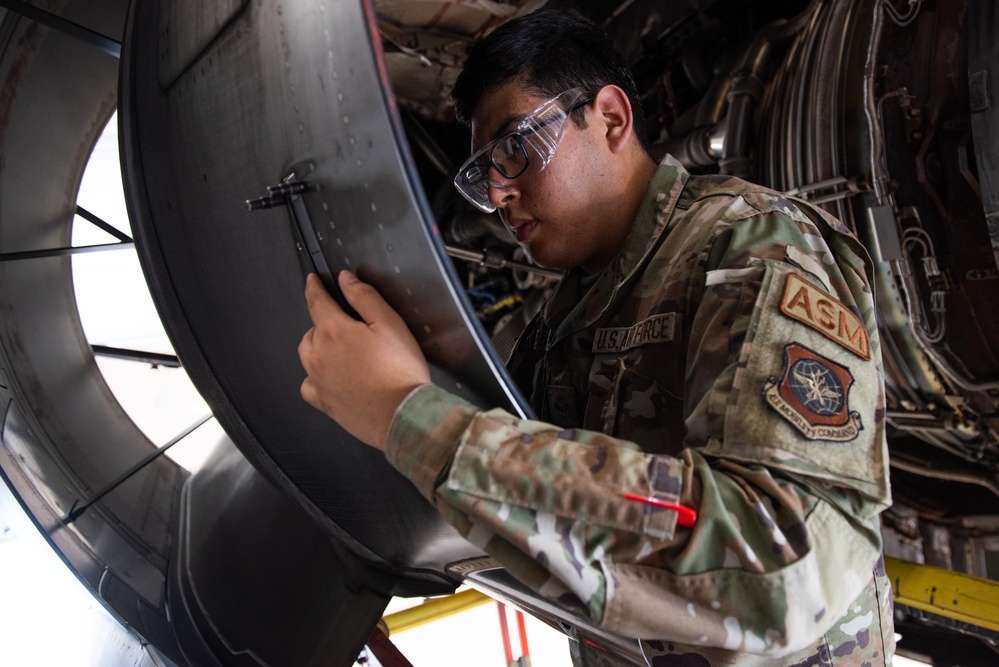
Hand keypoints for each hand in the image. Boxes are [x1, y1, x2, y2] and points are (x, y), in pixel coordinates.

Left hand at [298, 271, 430, 449]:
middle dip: (325, 322)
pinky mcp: (323, 402)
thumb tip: (346, 280)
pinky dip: (315, 376)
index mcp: (334, 332)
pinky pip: (308, 384)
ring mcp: (318, 380)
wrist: (402, 415)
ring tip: (342, 350)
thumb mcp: (390, 323)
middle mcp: (319, 355)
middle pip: (312, 329)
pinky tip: (331, 376)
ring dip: (319, 346)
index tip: (313, 281)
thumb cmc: (400, 373)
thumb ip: (364, 297)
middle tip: (347, 325)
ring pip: (307, 354)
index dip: (314, 287)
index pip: (316, 301)